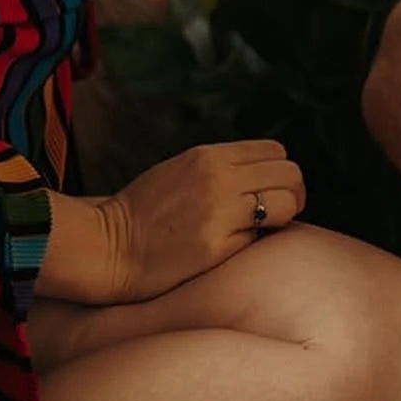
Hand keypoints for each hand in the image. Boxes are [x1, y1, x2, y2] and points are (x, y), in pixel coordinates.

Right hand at [107, 139, 305, 301]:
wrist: (108, 247)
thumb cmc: (144, 212)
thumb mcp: (183, 171)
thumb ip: (222, 169)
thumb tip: (266, 177)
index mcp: (209, 156)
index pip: (275, 152)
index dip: (280, 173)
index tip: (271, 191)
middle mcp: (218, 178)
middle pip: (290, 173)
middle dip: (292, 193)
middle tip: (279, 214)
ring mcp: (219, 212)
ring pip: (287, 202)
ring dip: (284, 217)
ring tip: (266, 230)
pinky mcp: (216, 247)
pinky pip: (261, 238)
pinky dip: (257, 243)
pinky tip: (239, 248)